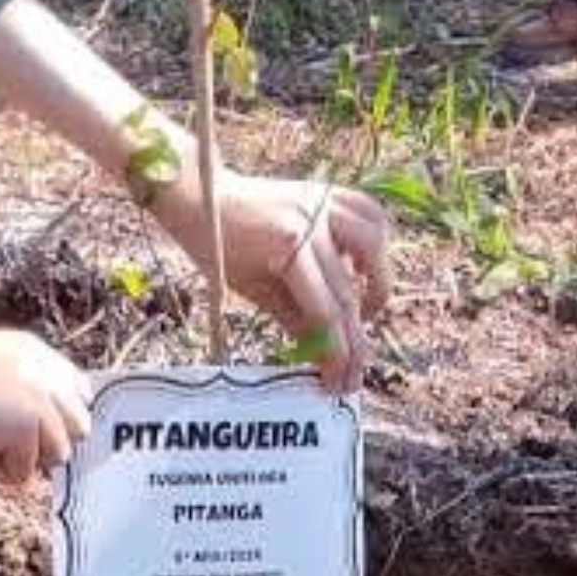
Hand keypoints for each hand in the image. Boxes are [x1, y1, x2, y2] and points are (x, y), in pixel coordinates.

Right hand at [0, 326, 92, 486]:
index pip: (80, 394)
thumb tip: (50, 444)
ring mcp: (40, 397)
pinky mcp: (26, 424)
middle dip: (43, 444)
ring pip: (57, 456)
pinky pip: (22, 473)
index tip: (25, 432)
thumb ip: (19, 393)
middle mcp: (47, 371)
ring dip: (16, 461)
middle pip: (79, 429)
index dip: (56, 420)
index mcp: (37, 352)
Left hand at [165, 172, 390, 392]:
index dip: (337, 352)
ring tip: (365, 310)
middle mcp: (313, 221)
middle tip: (353, 369)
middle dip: (355, 337)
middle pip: (350, 288)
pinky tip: (361, 266)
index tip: (339, 383)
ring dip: (377, 279)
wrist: (200, 192)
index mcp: (288, 246)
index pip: (327, 310)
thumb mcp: (250, 288)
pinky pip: (366, 211)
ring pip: (374, 240)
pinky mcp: (324, 192)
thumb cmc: (214, 243)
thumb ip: (292, 319)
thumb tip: (325, 358)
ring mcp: (322, 202)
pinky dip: (372, 240)